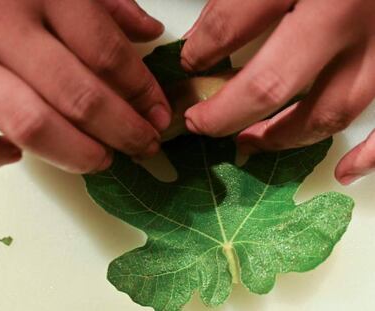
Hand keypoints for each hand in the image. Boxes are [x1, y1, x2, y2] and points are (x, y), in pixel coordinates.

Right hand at [0, 0, 170, 172]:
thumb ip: (107, 3)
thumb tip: (150, 32)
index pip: (109, 55)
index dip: (143, 93)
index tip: (159, 115)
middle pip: (80, 97)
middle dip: (123, 131)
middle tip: (144, 145)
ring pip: (33, 125)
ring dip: (78, 153)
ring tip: (103, 158)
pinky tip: (15, 153)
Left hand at [181, 0, 374, 184]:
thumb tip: (205, 37)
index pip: (233, 23)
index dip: (202, 50)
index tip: (191, 63)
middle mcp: (351, 14)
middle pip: (274, 85)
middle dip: (226, 113)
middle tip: (200, 123)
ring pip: (328, 112)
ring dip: (282, 136)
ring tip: (249, 142)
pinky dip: (370, 155)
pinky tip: (345, 172)